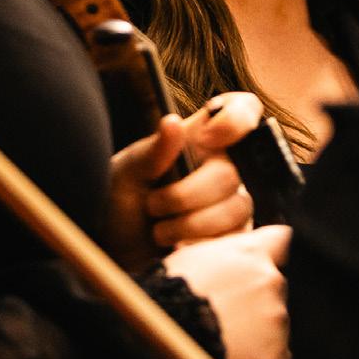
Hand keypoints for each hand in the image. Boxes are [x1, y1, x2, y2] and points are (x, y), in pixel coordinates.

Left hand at [107, 93, 264, 268]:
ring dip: (190, 225)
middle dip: (186, 196)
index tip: (206, 139)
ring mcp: (232, 199)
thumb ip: (153, 151)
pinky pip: (237, 237)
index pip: (243, 110)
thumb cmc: (120, 200)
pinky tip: (177, 246)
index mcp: (201, 137)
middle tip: (153, 205)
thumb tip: (172, 122)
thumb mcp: (128, 173)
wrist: (115, 248)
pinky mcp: (234, 233)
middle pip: (231, 174)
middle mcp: (222, 165)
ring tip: (159, 230)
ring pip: (236, 207)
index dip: (236, 119)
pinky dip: (201, 244)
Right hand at [164, 224, 290, 358]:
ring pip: (275, 323)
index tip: (266, 260)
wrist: (171, 333)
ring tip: (227, 339)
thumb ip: (222, 252)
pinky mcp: (275, 355)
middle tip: (228, 313)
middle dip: (258, 298)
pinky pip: (276, 358)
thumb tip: (225, 255)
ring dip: (260, 329)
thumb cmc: (171, 293)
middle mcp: (271, 280)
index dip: (272, 252)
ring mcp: (276, 318)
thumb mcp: (193, 255)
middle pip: (275, 287)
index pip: (280, 239)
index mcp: (252, 253)